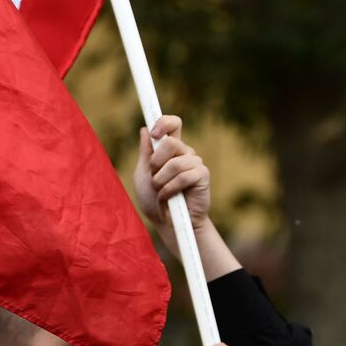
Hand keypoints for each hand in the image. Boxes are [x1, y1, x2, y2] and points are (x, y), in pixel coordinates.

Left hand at [135, 115, 210, 235]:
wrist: (168, 223)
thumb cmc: (154, 201)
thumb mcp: (143, 175)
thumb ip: (145, 154)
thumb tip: (144, 130)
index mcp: (169, 150)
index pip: (173, 124)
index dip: (164, 122)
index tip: (154, 133)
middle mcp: (184, 153)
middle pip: (171, 142)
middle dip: (156, 162)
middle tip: (155, 177)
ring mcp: (195, 164)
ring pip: (175, 162)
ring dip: (161, 180)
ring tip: (161, 191)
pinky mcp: (202, 176)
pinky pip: (184, 175)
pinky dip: (171, 188)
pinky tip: (169, 196)